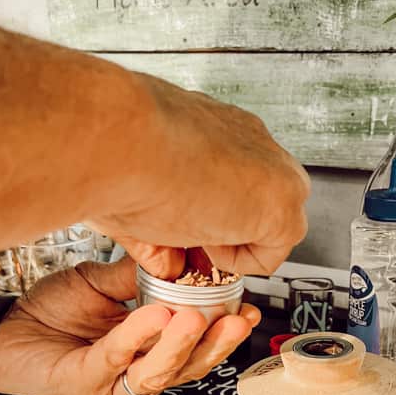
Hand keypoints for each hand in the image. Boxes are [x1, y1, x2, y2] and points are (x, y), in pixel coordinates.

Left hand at [0, 253, 259, 394]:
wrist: (6, 327)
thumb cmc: (53, 312)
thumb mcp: (104, 283)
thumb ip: (139, 276)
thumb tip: (178, 255)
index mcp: (151, 349)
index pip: (198, 347)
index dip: (225, 333)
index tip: (248, 310)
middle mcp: (138, 369)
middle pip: (190, 367)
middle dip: (216, 344)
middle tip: (237, 319)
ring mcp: (115, 380)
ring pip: (159, 372)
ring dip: (181, 346)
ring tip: (195, 318)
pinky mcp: (87, 381)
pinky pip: (116, 358)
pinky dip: (136, 336)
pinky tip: (153, 315)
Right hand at [88, 79, 309, 275]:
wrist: (115, 138)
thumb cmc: (112, 152)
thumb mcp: (142, 193)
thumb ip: (162, 232)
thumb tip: (166, 264)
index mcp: (217, 129)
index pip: (235, 180)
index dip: (211, 213)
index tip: (182, 227)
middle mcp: (249, 141)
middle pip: (262, 204)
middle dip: (231, 232)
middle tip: (190, 237)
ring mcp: (273, 167)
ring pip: (273, 228)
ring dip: (234, 246)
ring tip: (193, 232)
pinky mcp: (283, 200)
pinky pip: (272, 255)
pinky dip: (237, 262)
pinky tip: (207, 237)